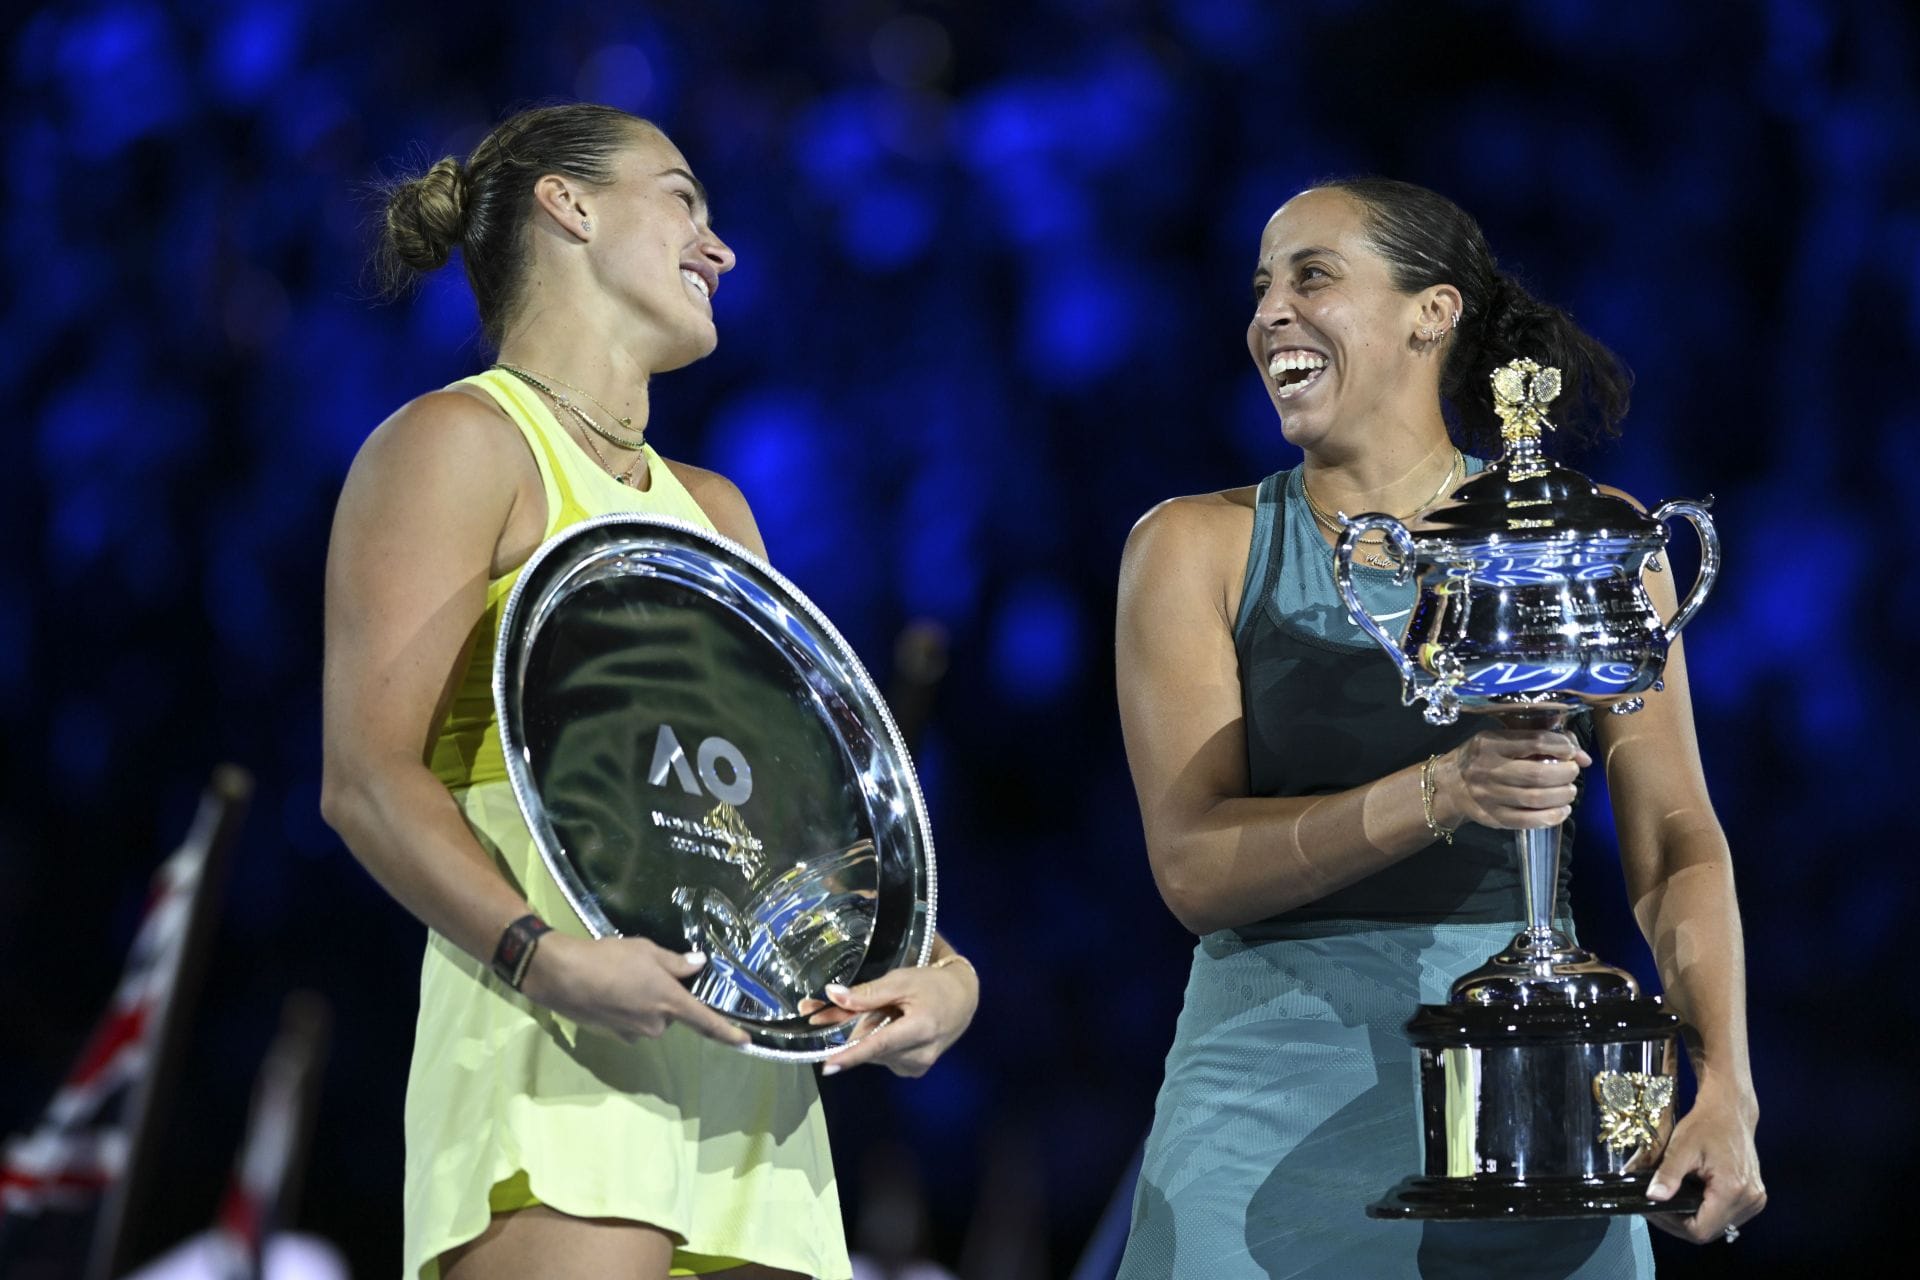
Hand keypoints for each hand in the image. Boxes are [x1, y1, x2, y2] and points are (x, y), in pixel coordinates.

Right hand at [520, 932, 748, 1047]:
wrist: (562, 976)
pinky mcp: (613, 1036)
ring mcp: (633, 1034)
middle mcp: (656, 1025)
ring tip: (621, 977)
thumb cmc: (609, 958)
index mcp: (670, 1004)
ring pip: (650, 1017)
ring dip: (643, 1001)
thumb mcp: (647, 951)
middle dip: (665, 996)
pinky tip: (608, 990)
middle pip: (672, 1013)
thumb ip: (676, 962)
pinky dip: (625, 1008)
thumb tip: (699, 965)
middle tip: (645, 971)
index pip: (707, 1023)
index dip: (729, 1034)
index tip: (747, 1042)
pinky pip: (630, 1022)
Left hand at [807, 960, 978, 1077]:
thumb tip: (833, 995)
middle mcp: (919, 1055)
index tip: (828, 1067)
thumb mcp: (903, 981)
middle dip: (844, 1032)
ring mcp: (917, 1066)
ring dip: (861, 1036)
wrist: (963, 1000)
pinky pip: (882, 1057)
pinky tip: (885, 1026)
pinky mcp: (914, 1070)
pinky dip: (875, 1042)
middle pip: (870, 1047)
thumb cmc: (933, 985)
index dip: (851, 1055)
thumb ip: (868, 992)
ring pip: (873, 1054)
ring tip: (871, 1013)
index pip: (879, 1044)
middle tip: (820, 1012)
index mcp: (920, 1029)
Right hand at [1437, 729, 1590, 830]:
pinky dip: (1551, 817)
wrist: (1451, 784)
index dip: (1562, 746)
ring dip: (1562, 795)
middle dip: (1566, 774)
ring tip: (1569, 791)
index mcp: (1490, 743)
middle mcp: (1486, 769)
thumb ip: (1541, 741)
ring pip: (1535, 799)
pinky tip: (1561, 810)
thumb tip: (1583, 757)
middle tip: (1572, 772)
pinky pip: (1527, 821)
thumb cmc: (1484, 756)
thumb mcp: (1503, 739)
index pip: (1535, 741)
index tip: (1571, 752)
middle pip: (1538, 774)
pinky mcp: (1492, 817)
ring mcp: (1488, 796)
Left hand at [1645, 1091, 1765, 1243]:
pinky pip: (1726, 1217)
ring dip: (1692, 1220)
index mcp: (1733, 1190)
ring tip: (1668, 1202)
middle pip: (1709, 1231)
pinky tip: (1688, 1198)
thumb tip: (1653, 1197)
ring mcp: (1754, 1200)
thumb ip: (1668, 1174)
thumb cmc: (1707, 1125)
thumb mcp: (1681, 1147)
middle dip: (1679, 1223)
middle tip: (1655, 1206)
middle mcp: (1750, 1200)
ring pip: (1717, 1226)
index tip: (1653, 1209)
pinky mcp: (1753, 1198)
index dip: (1673, 1223)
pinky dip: (1706, 1212)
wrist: (1730, 1112)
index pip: (1701, 1229)